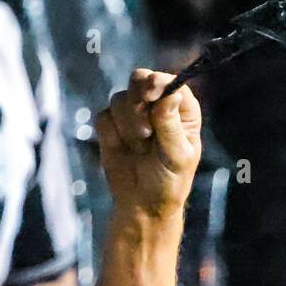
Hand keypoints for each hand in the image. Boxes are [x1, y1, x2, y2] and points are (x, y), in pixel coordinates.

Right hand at [95, 68, 201, 221]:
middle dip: (137, 103)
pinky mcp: (112, 124)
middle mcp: (157, 106)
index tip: (151, 94)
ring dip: (128, 127)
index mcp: (182, 110)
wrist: (143, 205)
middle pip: (140, 80)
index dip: (159, 83)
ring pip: (120, 99)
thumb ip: (171, 125)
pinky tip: (123, 150)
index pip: (170, 82)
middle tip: (144, 131)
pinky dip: (112, 135)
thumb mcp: (176, 157)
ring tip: (140, 150)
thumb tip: (172, 93)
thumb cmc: (168, 182)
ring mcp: (133, 113)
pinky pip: (104, 116)